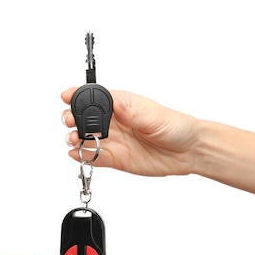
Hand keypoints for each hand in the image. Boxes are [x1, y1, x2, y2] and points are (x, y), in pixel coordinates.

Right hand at [61, 87, 200, 176]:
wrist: (189, 151)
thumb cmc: (176, 126)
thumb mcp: (154, 116)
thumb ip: (131, 113)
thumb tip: (115, 104)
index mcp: (121, 104)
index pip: (94, 97)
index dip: (78, 95)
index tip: (66, 96)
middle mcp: (114, 122)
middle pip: (84, 118)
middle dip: (72, 118)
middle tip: (70, 122)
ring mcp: (113, 140)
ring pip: (85, 138)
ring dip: (75, 139)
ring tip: (75, 140)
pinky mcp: (115, 159)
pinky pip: (94, 157)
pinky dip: (83, 157)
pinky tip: (78, 155)